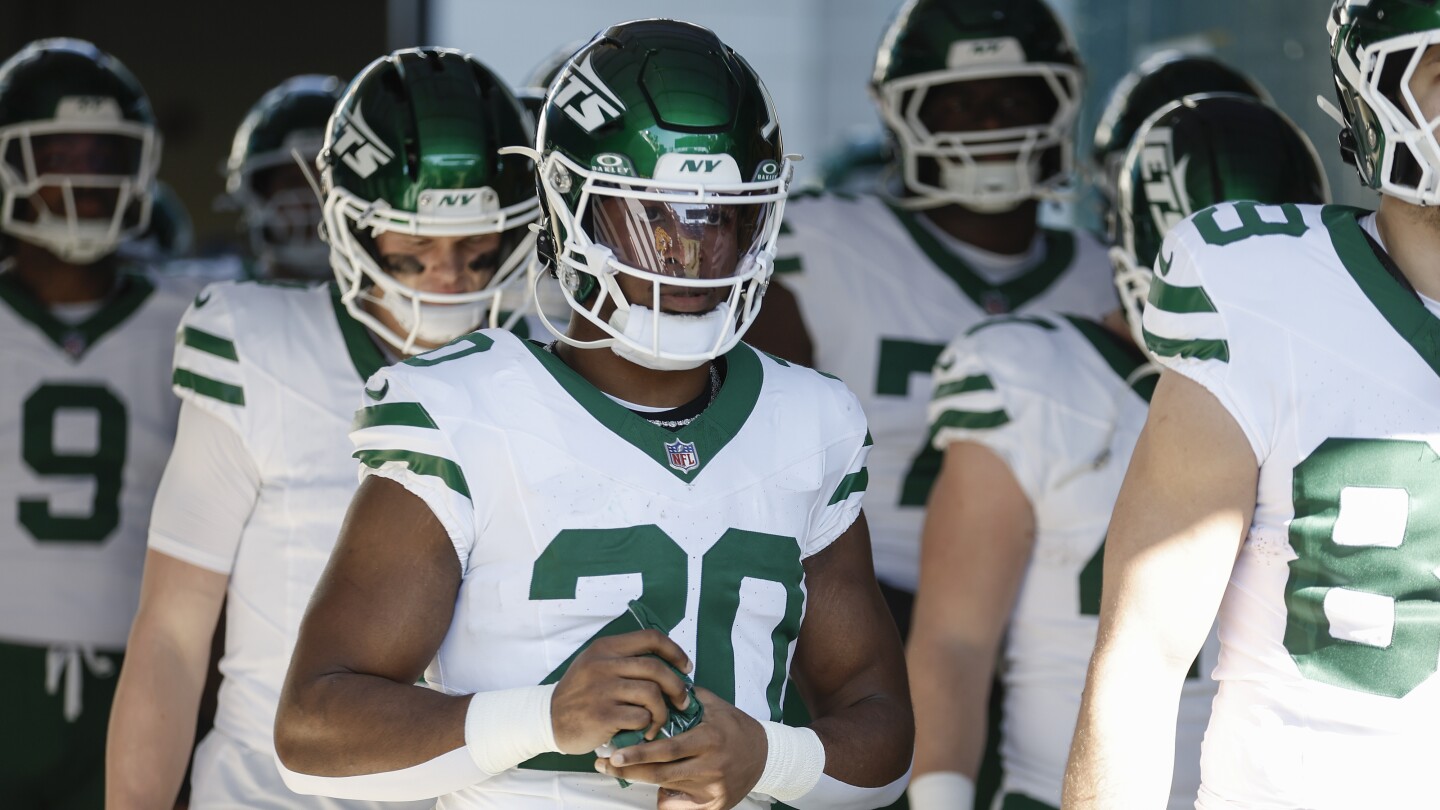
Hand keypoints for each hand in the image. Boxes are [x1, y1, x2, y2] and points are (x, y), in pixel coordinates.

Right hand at [550, 630, 693, 754]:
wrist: (548, 719)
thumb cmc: (580, 693)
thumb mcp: (595, 664)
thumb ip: (625, 660)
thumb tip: (668, 665)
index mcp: (606, 648)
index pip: (651, 637)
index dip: (675, 651)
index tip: (686, 667)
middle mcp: (604, 664)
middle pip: (656, 668)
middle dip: (677, 687)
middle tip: (683, 701)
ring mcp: (603, 689)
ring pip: (652, 694)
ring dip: (663, 711)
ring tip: (659, 722)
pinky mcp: (603, 715)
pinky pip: (641, 717)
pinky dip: (648, 726)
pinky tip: (644, 732)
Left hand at [595, 687, 766, 809]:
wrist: (765, 755)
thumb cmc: (734, 726)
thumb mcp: (715, 706)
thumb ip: (687, 695)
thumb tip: (657, 681)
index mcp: (709, 739)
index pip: (669, 749)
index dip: (640, 753)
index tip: (614, 753)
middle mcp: (711, 765)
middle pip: (662, 773)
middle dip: (630, 770)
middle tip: (605, 764)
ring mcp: (713, 788)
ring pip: (668, 789)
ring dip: (643, 780)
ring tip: (623, 770)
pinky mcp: (716, 804)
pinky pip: (680, 806)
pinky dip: (665, 799)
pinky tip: (657, 789)